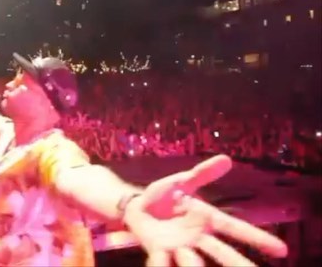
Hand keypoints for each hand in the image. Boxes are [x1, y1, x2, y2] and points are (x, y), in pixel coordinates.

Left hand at [124, 155, 287, 265]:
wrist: (136, 208)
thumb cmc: (163, 196)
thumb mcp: (182, 182)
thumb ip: (202, 173)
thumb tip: (227, 159)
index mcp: (205, 219)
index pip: (234, 228)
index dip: (256, 238)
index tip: (281, 250)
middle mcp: (197, 236)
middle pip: (221, 252)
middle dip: (237, 264)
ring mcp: (180, 246)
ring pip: (196, 261)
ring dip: (198, 264)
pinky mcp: (160, 251)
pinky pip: (164, 261)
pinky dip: (167, 264)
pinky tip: (171, 260)